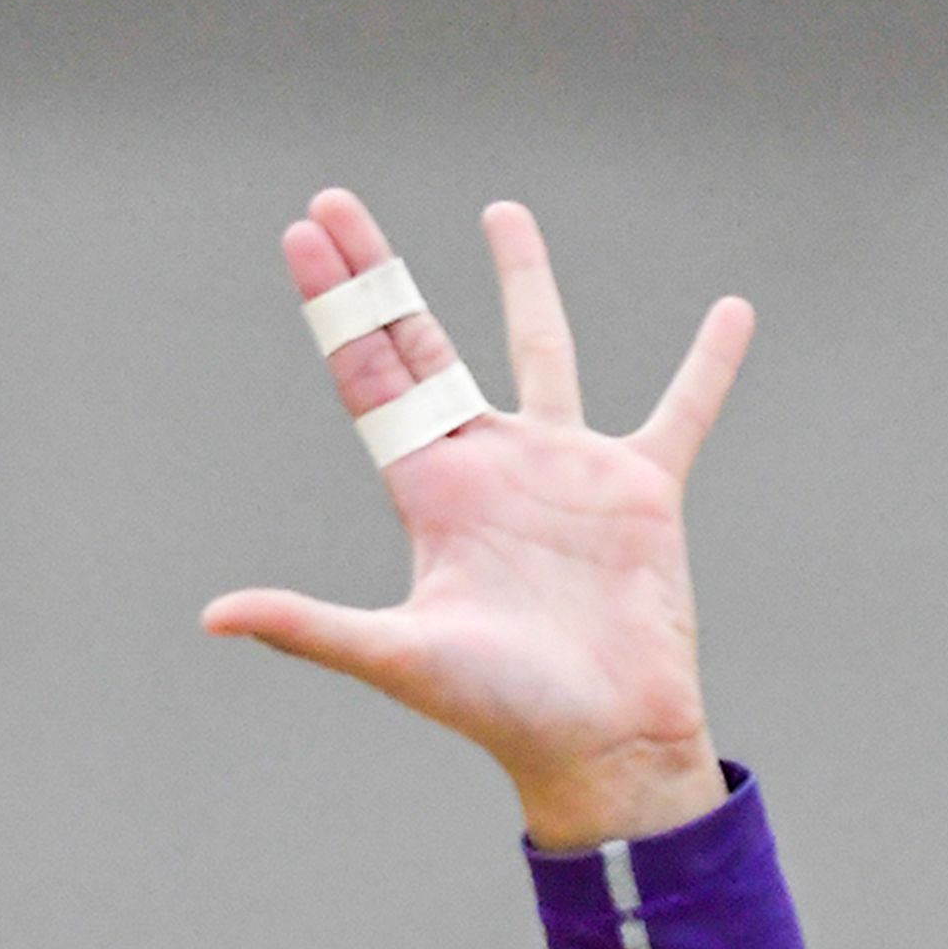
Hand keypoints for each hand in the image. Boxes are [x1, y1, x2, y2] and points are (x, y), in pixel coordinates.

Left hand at [202, 192, 751, 852]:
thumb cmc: (497, 710)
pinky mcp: (642, 491)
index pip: (369, 376)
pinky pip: (682, 410)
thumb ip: (309, 626)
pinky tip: (733, 312)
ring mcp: (565, 471)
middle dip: (377, 275)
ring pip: (541, 349)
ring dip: (522, 281)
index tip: (302, 234)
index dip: (336, 306)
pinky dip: (709, 366)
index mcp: (431, 493)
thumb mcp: (397, 656)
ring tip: (499, 211)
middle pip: (422, 344)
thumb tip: (214, 616)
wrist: (598, 743)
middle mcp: (489, 467)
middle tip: (334, 204)